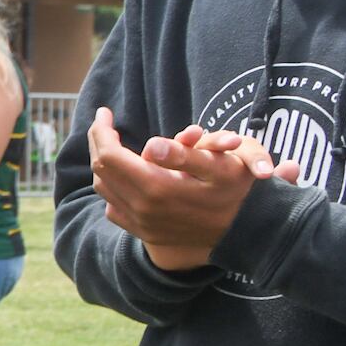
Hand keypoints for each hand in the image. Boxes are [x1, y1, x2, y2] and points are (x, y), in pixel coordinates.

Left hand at [86, 110, 282, 271]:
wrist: (247, 232)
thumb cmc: (238, 190)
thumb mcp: (222, 166)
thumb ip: (186, 154)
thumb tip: (152, 145)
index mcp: (157, 187)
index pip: (110, 155)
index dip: (102, 131)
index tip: (104, 113)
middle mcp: (143, 208)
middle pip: (101, 170)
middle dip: (98, 142)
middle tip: (103, 123)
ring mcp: (142, 224)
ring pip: (104, 188)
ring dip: (103, 164)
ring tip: (110, 143)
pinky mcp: (145, 233)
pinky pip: (114, 207)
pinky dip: (112, 187)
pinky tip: (123, 174)